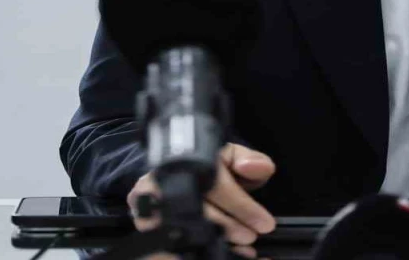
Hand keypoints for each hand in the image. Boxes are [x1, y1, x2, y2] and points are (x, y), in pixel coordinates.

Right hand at [128, 143, 277, 245]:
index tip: (264, 223)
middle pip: (198, 209)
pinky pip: (166, 245)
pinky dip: (193, 253)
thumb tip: (254, 166)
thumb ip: (251, 162)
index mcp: (188, 159)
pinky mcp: (143, 226)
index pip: (216, 185)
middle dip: (229, 227)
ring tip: (238, 248)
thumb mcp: (233, 161)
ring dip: (211, 241)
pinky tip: (214, 253)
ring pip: (182, 229)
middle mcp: (161, 180)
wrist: (177, 179)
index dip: (243, 207)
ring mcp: (148, 205)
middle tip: (250, 237)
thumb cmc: (211, 171)